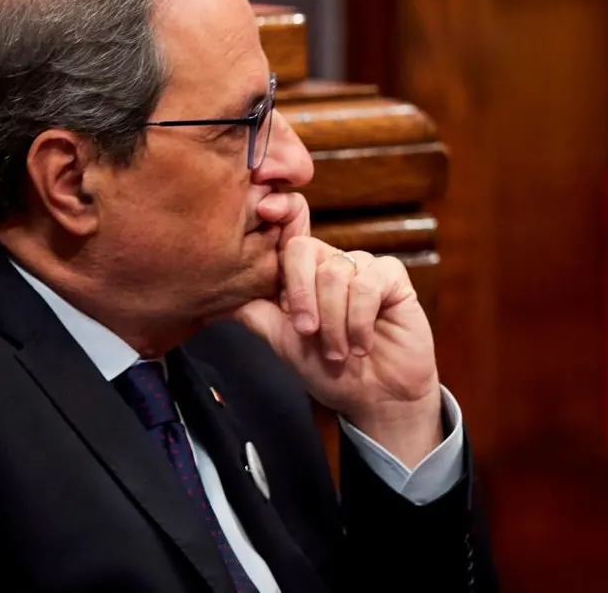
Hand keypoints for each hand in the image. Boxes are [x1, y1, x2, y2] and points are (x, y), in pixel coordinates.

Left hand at [232, 197, 441, 464]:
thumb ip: (256, 314)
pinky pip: (368, 284)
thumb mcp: (284, 343)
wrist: (376, 399)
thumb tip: (214, 300)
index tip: (265, 209)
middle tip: (307, 333)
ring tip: (339, 352)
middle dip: (301, 298)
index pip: (289, 233)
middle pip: (304, 250)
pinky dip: (360, 321)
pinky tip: (362, 344)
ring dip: (334, 323)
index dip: (281, 213)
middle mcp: (332, 264)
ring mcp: (363, 268)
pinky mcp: (392, 278)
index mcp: (304, 275)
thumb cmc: (332, 373)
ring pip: (336, 274)